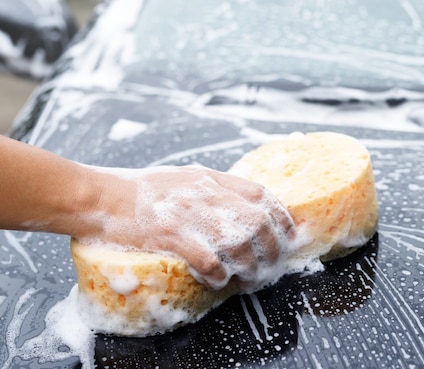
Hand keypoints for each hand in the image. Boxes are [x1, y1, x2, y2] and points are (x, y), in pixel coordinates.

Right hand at [86, 165, 295, 289]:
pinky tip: (218, 279)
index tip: (288, 232)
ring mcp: (190, 214)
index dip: (281, 215)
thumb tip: (241, 204)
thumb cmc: (140, 189)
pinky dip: (219, 273)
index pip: (260, 193)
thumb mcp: (184, 177)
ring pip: (239, 242)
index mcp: (210, 179)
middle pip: (258, 221)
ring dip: (249, 266)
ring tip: (247, 280)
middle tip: (269, 265)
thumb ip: (212, 186)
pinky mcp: (172, 235)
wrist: (100, 196)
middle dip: (271, 247)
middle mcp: (205, 193)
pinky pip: (209, 259)